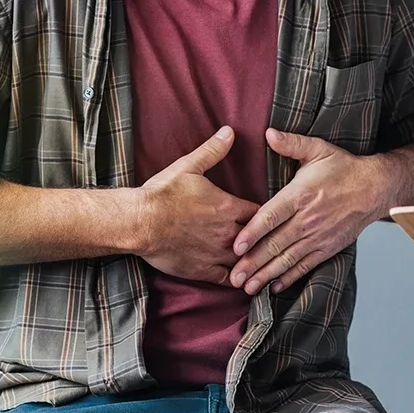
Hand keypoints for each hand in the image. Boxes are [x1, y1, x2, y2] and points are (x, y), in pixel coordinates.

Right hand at [136, 127, 259, 283]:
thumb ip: (213, 151)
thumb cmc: (163, 194)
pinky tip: (243, 281)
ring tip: (263, 262)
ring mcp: (216, 254)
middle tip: (273, 239)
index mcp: (228, 207)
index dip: (267, 213)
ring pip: (246, 261)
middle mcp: (228, 232)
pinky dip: (237, 280)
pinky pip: (227, 279)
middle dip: (264, 238)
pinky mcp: (203, 271)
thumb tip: (230, 132)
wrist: (140, 222)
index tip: (270, 214)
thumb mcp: (189, 166)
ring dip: (253, 260)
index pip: (261, 212)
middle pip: (258, 238)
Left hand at [229, 129, 392, 294]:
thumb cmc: (344, 168)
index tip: (236, 247)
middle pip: (275, 244)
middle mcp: (307, 219)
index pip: (271, 217)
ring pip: (287, 259)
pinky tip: (274, 287)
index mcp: (300, 195)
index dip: (252, 233)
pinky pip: (305, 265)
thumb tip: (268, 133)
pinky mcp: (328, 247)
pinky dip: (289, 278)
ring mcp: (318, 236)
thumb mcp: (318, 149)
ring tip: (247, 288)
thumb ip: (292, 143)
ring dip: (266, 275)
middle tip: (233, 277)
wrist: (376, 188)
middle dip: (252, 263)